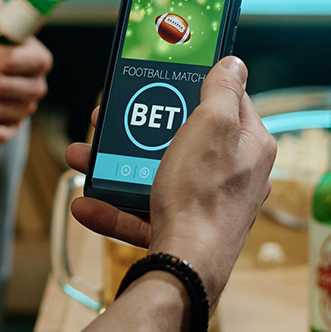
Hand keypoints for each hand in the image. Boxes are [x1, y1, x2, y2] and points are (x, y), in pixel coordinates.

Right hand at [65, 57, 275, 303]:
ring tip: (81, 157)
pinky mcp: (182, 230)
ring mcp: (206, 204)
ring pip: (156, 174)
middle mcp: (234, 175)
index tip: (164, 76)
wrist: (185, 268)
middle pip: (182, 137)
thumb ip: (223, 90)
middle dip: (138, 128)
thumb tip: (233, 63)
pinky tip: (86, 204)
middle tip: (105, 118)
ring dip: (113, 165)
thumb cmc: (203, 196)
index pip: (227, 102)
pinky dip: (113, 207)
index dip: (195, 85)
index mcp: (250, 145)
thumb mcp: (212, 125)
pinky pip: (143, 211)